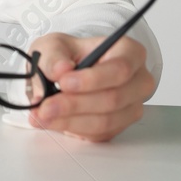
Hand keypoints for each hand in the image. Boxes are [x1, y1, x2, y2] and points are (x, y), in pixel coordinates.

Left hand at [26, 32, 154, 141]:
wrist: (65, 73)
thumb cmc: (67, 55)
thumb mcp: (53, 46)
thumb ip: (53, 56)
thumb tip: (60, 69)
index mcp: (129, 52)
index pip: (120, 69)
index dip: (92, 79)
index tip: (64, 82)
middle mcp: (137, 81)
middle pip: (113, 98)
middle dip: (75, 104)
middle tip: (46, 105)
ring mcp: (131, 107)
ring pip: (105, 121)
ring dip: (70, 120)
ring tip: (43, 114)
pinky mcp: (118, 126)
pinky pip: (98, 134)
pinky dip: (71, 128)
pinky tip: (52, 120)